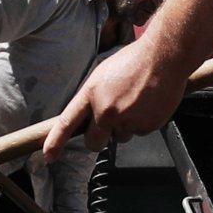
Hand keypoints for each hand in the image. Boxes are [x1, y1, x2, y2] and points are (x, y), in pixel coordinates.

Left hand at [41, 34, 188, 163]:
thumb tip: (90, 115)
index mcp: (91, 93)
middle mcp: (106, 110)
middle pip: (94, 142)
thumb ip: (94, 97)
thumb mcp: (104, 74)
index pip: (67, 122)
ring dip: (126, 126)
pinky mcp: (146, 126)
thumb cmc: (135, 60)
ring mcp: (126, 120)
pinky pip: (140, 132)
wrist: (164, 56)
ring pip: (120, 137)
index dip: (55, 141)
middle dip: (99, 139)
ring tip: (137, 102)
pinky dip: (144, 122)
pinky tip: (148, 104)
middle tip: (109, 124)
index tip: (49, 156)